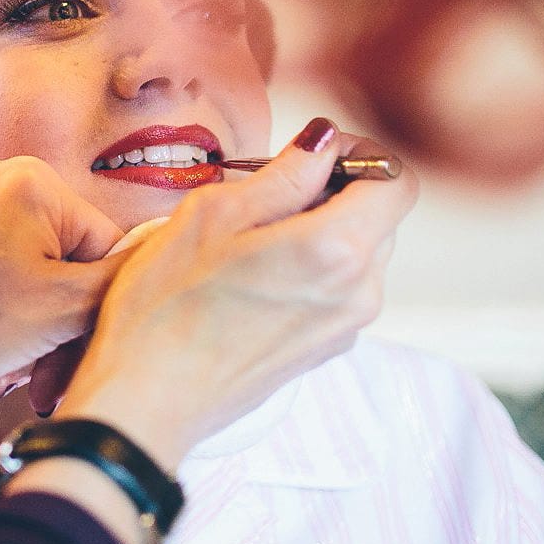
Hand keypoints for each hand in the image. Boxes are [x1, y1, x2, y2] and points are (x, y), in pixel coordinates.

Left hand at [0, 156, 126, 387]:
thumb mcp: (60, 308)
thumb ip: (119, 280)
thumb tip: (166, 255)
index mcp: (35, 181)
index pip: (104, 248)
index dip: (96, 310)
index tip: (76, 362)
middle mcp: (1, 179)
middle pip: (66, 264)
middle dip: (59, 332)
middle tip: (45, 388)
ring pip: (35, 277)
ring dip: (33, 336)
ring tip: (13, 381)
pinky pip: (1, 275)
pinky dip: (4, 320)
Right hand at [54, 121, 417, 469]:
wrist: (147, 401)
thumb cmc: (167, 307)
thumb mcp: (214, 213)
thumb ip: (285, 173)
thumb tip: (326, 142)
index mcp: (337, 249)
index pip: (396, 180)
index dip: (362, 155)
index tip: (315, 156)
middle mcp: (359, 292)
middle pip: (380, 218)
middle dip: (335, 193)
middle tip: (266, 194)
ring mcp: (344, 327)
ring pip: (358, 254)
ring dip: (319, 232)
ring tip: (250, 240)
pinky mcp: (323, 350)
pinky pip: (337, 290)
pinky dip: (309, 270)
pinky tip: (250, 279)